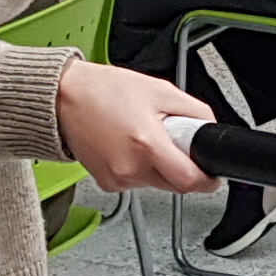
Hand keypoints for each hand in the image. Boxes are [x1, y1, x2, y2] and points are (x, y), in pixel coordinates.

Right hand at [54, 59, 214, 192]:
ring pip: (157, 184)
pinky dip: (140, 168)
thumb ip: (194, 111)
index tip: (211, 173)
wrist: (63, 98)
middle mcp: (131, 167)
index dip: (207, 178)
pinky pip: (137, 182)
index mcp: (146, 144)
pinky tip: (127, 146)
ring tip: (142, 137)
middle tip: (171, 141)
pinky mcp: (107, 183)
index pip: (190, 180)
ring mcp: (117, 179)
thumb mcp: (160, 90)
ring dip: (159, 167)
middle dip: (182, 167)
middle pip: (176, 185)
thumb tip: (210, 129)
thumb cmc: (105, 90)